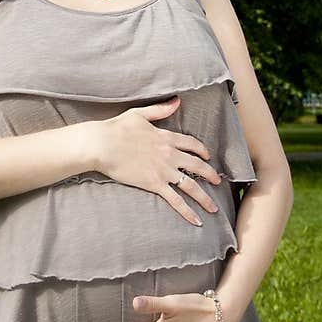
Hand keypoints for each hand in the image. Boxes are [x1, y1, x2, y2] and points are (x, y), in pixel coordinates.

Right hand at [93, 95, 221, 225]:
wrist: (103, 144)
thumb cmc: (117, 128)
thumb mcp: (140, 114)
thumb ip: (160, 110)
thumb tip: (177, 101)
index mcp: (166, 137)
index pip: (191, 144)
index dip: (201, 150)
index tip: (207, 156)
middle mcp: (170, 154)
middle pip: (197, 166)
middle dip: (210, 175)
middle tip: (218, 182)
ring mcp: (164, 170)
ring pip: (191, 186)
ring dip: (204, 198)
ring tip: (213, 208)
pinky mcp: (154, 184)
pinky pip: (175, 200)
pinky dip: (187, 211)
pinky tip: (196, 220)